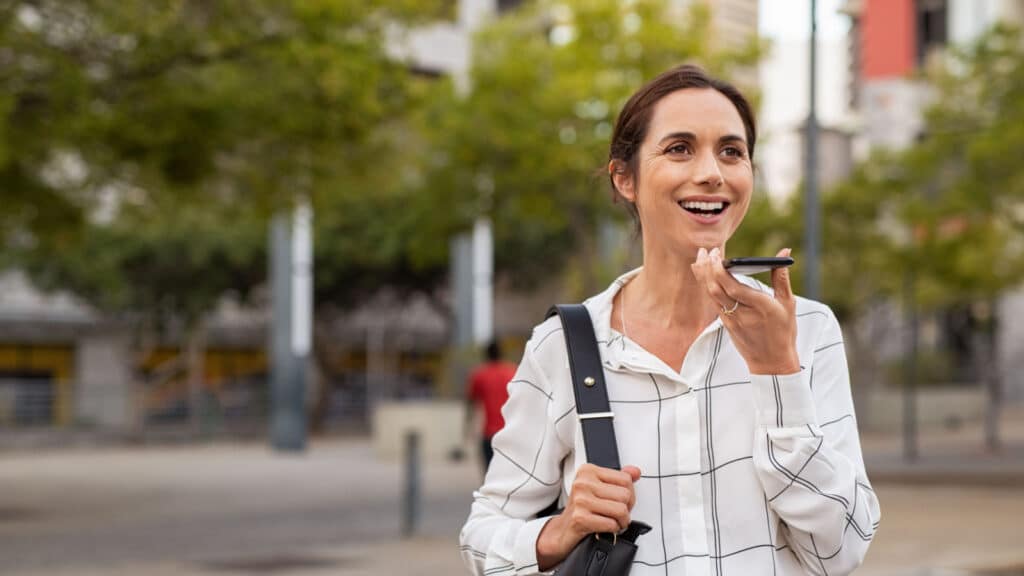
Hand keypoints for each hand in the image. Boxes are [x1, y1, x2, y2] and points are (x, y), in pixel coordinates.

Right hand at [536, 464, 640, 569]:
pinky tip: (605, 527)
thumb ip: (619, 479)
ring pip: (621, 510)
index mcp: (587, 471)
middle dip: (626, 509)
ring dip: (621, 521)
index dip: (630, 494)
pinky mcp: (580, 518)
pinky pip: (611, 524)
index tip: (620, 501)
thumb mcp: (599, 488)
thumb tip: (635, 472)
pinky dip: (613, 529)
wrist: (563, 530)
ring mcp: (580, 500)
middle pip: (625, 495)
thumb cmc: (582, 508)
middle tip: (616, 514)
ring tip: (613, 521)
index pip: (626, 479)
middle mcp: (582, 483)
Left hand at [691, 247, 800, 374]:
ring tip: (701, 255)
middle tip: (707, 250)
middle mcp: (743, 314)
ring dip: (703, 274)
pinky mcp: (726, 324)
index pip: (734, 288)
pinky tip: (703, 273)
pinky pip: (712, 301)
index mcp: (760, 307)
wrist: (772, 362)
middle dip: (709, 268)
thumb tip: (784, 250)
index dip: (721, 271)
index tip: (718, 254)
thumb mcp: (788, 304)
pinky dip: (706, 285)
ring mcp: (731, 320)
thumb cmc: (783, 331)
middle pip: (717, 289)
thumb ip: (781, 277)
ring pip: (711, 295)